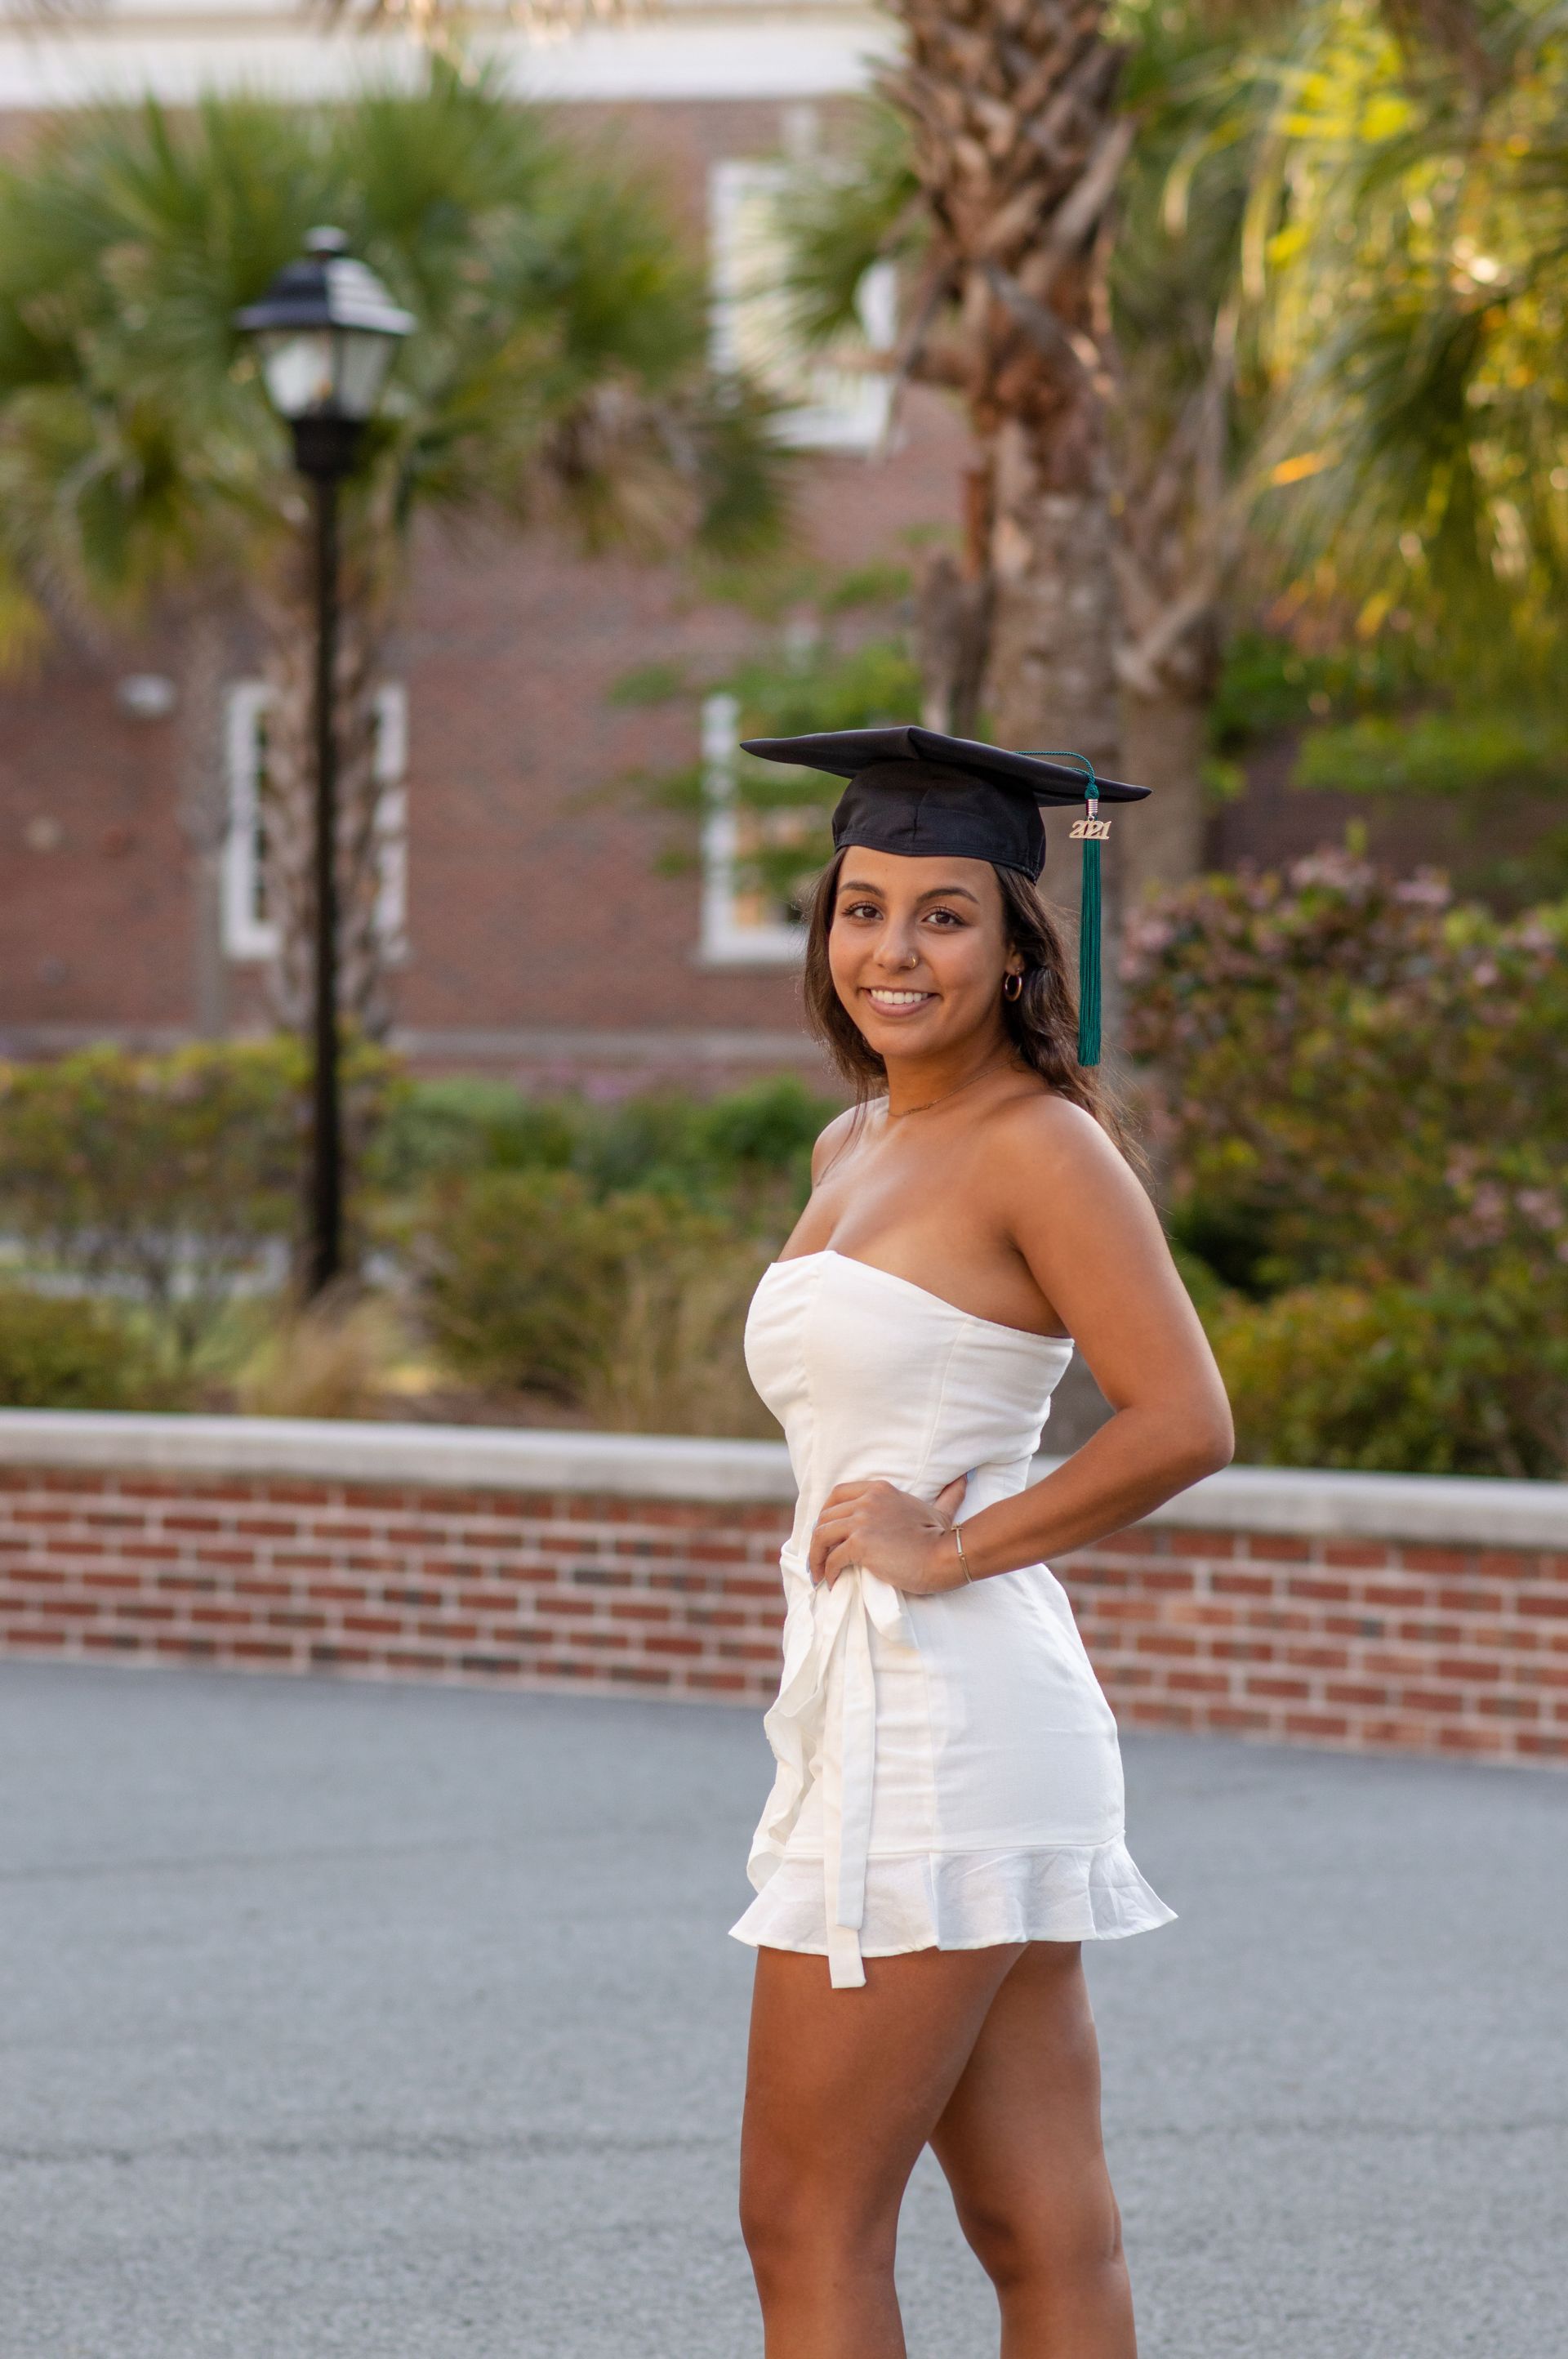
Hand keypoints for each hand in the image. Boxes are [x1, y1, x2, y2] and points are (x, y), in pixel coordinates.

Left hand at [808, 1474, 970, 1594]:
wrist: (946, 1556)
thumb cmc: (942, 1538)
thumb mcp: (940, 1511)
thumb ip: (947, 1494)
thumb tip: (964, 1479)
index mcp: (880, 1490)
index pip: (838, 1494)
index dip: (826, 1513)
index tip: (826, 1531)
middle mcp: (867, 1501)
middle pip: (826, 1516)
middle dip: (817, 1538)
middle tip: (819, 1557)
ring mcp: (862, 1521)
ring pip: (821, 1535)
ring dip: (816, 1557)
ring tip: (818, 1573)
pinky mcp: (860, 1544)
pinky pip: (833, 1558)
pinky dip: (827, 1571)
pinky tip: (831, 1582)